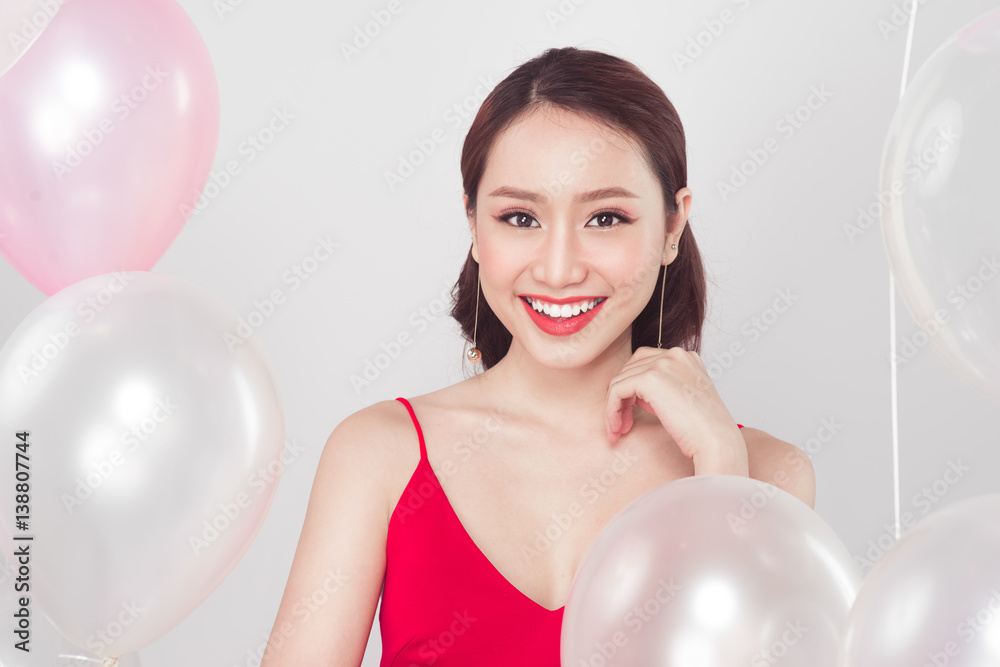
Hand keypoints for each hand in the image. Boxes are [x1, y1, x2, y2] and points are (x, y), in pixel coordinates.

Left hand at [605, 346, 747, 473]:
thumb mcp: (682, 399)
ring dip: (615, 406)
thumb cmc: (702, 428)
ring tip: (618, 429)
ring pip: (620, 380)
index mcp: (686, 357)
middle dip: (622, 397)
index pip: (646, 361)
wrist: (715, 441)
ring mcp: (662, 364)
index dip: (633, 387)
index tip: (631, 412)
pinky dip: (611, 410)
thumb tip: (631, 393)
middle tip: (622, 424)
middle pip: (631, 369)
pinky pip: (616, 390)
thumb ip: (661, 388)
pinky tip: (617, 428)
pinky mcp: (649, 379)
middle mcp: (674, 354)